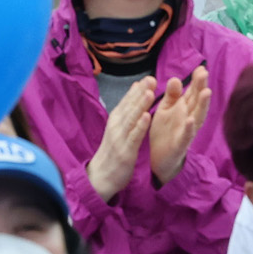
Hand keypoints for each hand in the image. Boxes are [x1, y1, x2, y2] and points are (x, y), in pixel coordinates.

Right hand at [88, 76, 154, 201]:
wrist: (101, 176)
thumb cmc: (113, 150)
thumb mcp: (118, 127)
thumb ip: (127, 108)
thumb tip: (136, 86)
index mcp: (115, 119)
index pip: (127, 101)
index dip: (137, 89)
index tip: (148, 77)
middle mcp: (116, 126)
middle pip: (129, 107)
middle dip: (140, 93)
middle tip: (151, 79)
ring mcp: (120, 139)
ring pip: (131, 119)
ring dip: (140, 105)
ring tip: (150, 93)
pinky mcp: (125, 152)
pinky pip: (134, 137)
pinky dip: (140, 127)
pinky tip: (147, 117)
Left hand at [148, 67, 211, 185]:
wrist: (158, 159)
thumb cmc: (165, 132)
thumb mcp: (166, 110)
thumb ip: (171, 95)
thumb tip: (175, 78)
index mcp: (183, 108)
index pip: (192, 92)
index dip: (197, 81)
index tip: (201, 67)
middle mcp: (188, 118)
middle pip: (197, 102)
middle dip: (201, 88)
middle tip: (204, 73)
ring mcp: (186, 132)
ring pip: (197, 117)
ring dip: (202, 106)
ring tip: (206, 92)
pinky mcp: (179, 145)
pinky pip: (186, 137)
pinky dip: (189, 129)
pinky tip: (190, 120)